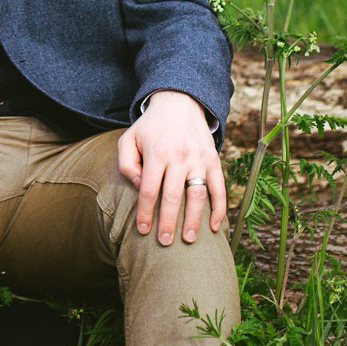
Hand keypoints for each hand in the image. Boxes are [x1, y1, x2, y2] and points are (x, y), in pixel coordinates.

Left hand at [117, 90, 225, 244]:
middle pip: (173, 197)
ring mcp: (199, 159)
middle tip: (164, 243)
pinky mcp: (214, 160)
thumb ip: (126, 164)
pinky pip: (220, 188)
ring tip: (189, 240)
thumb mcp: (129, 138)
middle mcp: (180, 156)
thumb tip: (139, 187)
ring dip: (194, 221)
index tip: (142, 231)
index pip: (149, 190)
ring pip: (198, 196)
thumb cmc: (150, 127)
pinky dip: (219, 209)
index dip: (145, 213)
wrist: (179, 102)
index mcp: (157, 152)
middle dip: (168, 223)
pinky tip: (214, 227)